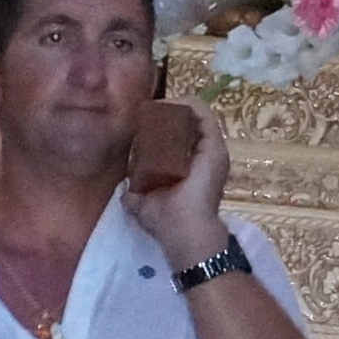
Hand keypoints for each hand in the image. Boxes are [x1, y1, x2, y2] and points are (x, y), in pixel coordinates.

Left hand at [123, 97, 235, 266]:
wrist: (185, 233)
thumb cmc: (167, 222)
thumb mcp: (142, 204)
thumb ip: (134, 194)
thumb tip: (123, 189)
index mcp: (193, 168)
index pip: (181, 137)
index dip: (162, 126)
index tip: (141, 123)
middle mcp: (205, 156)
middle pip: (188, 123)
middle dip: (166, 114)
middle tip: (144, 114)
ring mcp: (212, 149)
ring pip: (196, 114)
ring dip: (173, 106)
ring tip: (152, 107)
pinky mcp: (214, 145)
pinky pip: (202, 113)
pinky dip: (183, 104)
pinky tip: (162, 106)